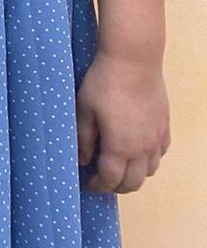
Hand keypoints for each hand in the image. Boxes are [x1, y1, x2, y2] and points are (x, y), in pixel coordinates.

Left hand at [75, 51, 169, 193]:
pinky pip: (160, 153)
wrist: (134, 60)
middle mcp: (142, 149)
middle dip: (116, 186)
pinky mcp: (164, 125)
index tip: (87, 183)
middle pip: (133, 182)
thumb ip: (83, 139)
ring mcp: (156, 138)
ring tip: (119, 166)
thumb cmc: (104, 83)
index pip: (110, 180)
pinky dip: (149, 160)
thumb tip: (83, 160)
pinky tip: (138, 150)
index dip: (97, 186)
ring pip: (150, 171)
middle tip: (102, 179)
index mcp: (120, 148)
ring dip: (135, 175)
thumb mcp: (85, 110)